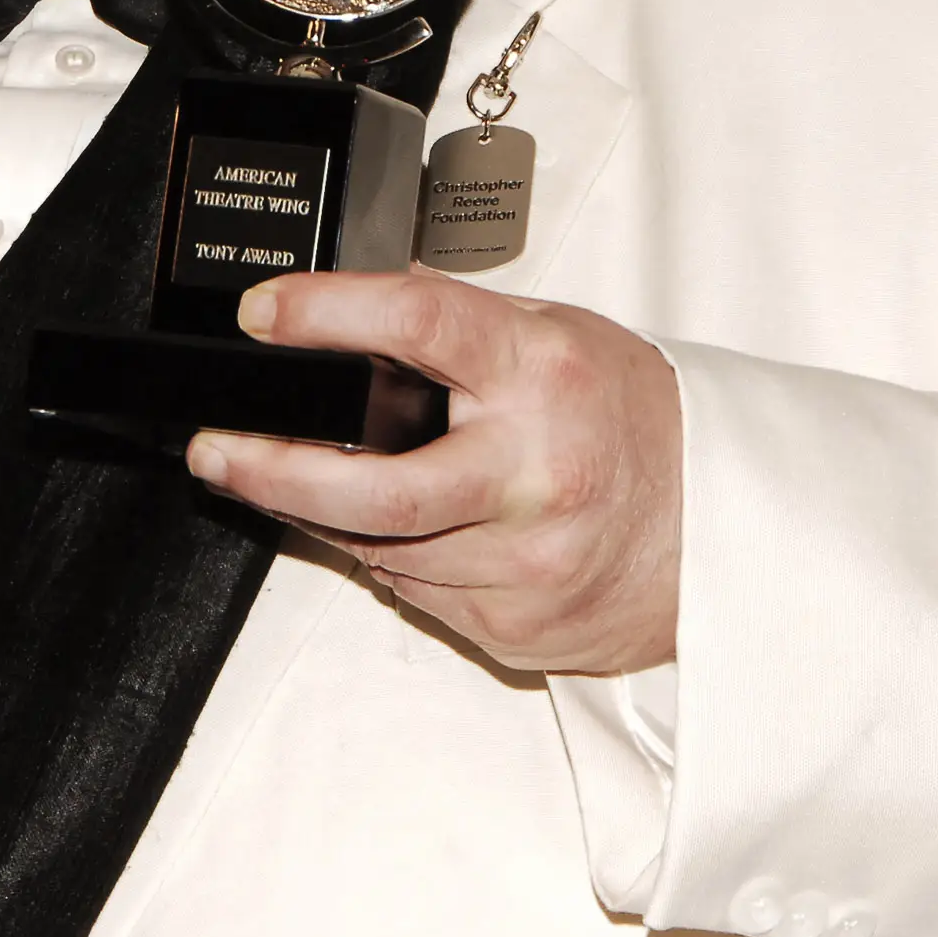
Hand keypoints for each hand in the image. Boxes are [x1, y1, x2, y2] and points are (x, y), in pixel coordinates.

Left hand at [185, 270, 681, 673]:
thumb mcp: (555, 337)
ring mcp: (526, 562)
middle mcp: (535, 473)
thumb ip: (455, 329)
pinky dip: (390, 556)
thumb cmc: (635, 420)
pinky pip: (414, 590)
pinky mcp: (514, 625)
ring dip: (330, 517)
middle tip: (216, 451)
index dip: (328, 313)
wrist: (721, 528)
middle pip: (376, 489)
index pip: (421, 325)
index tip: (264, 311)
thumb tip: (344, 312)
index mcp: (544, 375)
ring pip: (381, 548)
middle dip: (273, 471)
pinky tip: (404, 529)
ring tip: (308, 481)